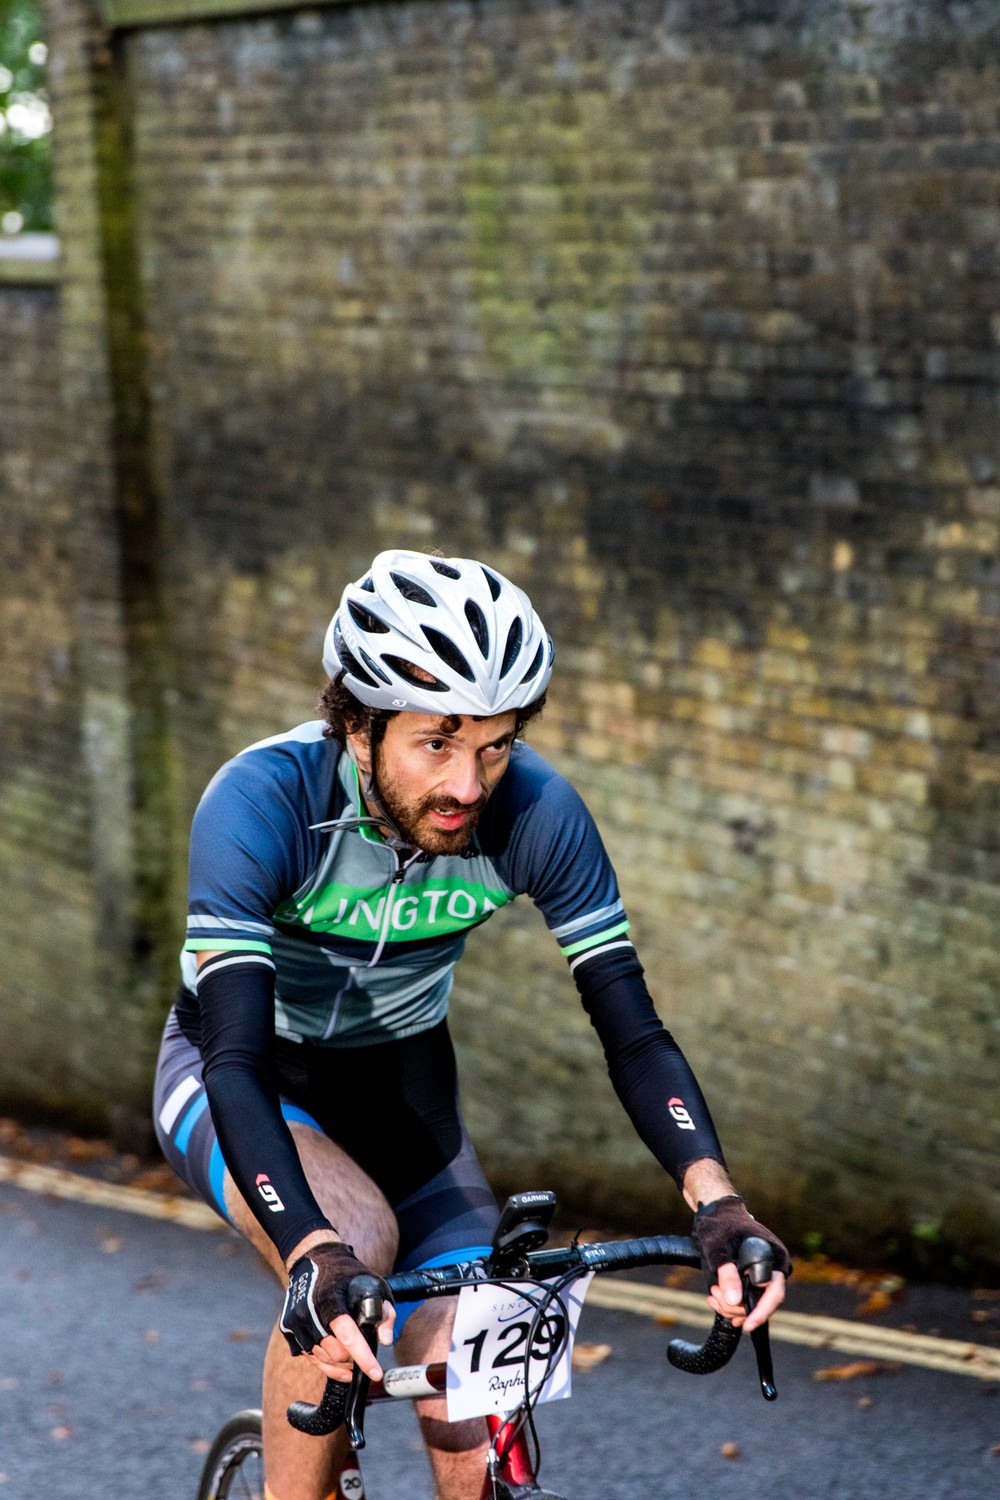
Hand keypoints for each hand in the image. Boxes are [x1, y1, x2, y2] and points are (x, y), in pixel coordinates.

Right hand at [279, 1240, 394, 1380]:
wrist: (313, 1258)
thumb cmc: (347, 1274)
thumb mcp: (374, 1285)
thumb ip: (383, 1313)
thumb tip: (384, 1341)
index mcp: (330, 1299)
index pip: (348, 1336)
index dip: (363, 1358)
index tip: (376, 1373)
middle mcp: (309, 1312)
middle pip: (335, 1353)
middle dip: (352, 1359)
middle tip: (363, 1355)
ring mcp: (296, 1322)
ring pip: (322, 1358)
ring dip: (339, 1363)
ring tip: (351, 1357)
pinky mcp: (288, 1329)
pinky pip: (309, 1356)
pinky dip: (325, 1362)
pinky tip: (337, 1361)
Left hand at [691, 1195, 790, 1332]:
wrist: (717, 1214)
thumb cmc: (719, 1224)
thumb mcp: (718, 1246)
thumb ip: (726, 1272)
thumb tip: (734, 1301)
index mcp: (775, 1257)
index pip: (774, 1293)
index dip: (761, 1312)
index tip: (746, 1325)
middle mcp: (775, 1269)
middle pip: (762, 1303)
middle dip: (736, 1307)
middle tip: (714, 1296)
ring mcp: (764, 1276)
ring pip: (752, 1305)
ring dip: (730, 1306)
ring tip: (712, 1294)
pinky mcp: (754, 1280)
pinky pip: (746, 1300)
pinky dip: (730, 1304)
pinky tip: (716, 1298)